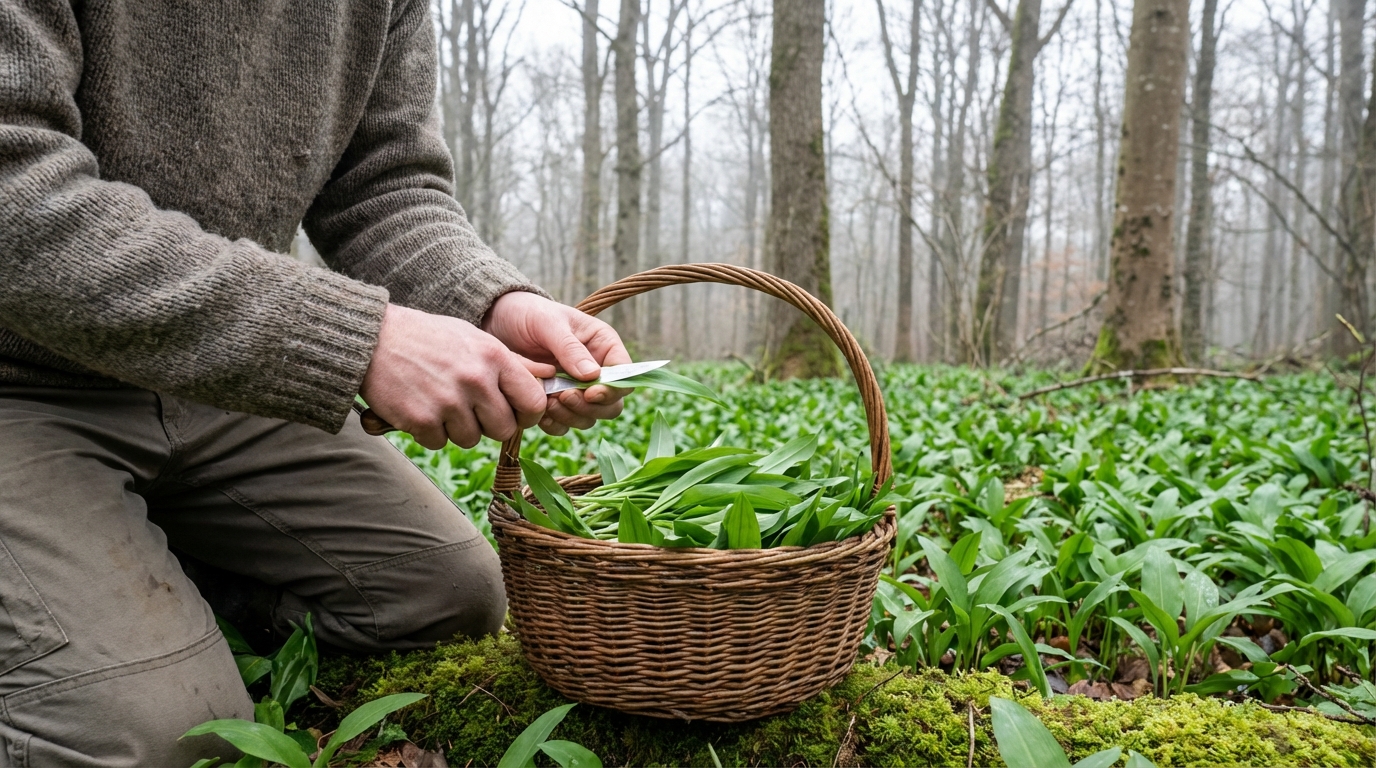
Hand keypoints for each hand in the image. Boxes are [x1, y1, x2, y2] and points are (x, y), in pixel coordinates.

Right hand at [360, 304, 546, 449]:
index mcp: (494, 357)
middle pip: (503, 428)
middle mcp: (475, 380)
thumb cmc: (429, 338)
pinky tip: (421, 408)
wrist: (374, 339)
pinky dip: (430, 433)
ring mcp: (447, 401)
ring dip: (457, 429)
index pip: (533, 402)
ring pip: (471, 439)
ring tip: (441, 403)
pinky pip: (439, 443)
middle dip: (490, 425)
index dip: (527, 415)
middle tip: (472, 411)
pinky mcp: (420, 419)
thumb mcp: (474, 338)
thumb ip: (509, 363)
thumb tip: (547, 379)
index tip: (516, 414)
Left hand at [482, 291, 631, 435]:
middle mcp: (595, 371)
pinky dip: (554, 424)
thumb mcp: (549, 324)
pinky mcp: (556, 403)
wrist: (496, 322)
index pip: (624, 375)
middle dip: (589, 407)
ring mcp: (576, 390)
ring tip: (548, 401)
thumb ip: (570, 348)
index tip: (590, 393)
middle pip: (611, 404)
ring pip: (589, 418)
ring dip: (571, 416)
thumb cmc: (528, 314)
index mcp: (603, 346)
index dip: (613, 389)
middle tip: (564, 397)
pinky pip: (564, 425)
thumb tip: (593, 376)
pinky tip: (540, 412)